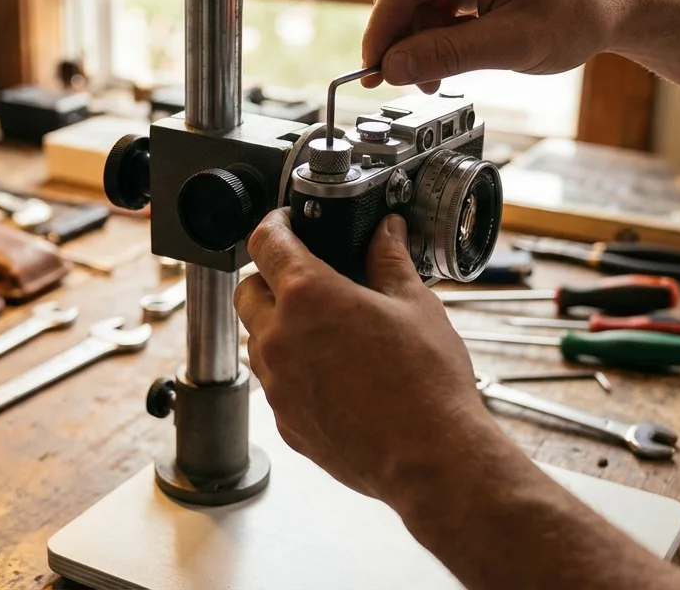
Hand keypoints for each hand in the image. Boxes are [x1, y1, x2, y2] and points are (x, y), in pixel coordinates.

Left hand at [234, 209, 489, 500]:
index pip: (267, 242)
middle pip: (248, 290)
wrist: (431, 457)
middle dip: (269, 277)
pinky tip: (333, 375)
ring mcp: (276, 385)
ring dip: (278, 326)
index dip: (275, 224)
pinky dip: (292, 370)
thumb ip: (389, 262)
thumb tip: (386, 233)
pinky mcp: (285, 421)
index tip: (286, 223)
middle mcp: (279, 339)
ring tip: (325, 330)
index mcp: (309, 297)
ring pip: (257, 340)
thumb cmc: (428, 384)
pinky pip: (275, 383)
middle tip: (306, 278)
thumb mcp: (416, 306)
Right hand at [361, 0, 630, 89]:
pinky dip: (431, 32)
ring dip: (415, 39)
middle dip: (398, 38)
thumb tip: (392, 68)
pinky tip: (446, 59)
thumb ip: (447, 54)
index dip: (381, 32)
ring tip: (434, 78)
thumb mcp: (511, 44)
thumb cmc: (578, 13)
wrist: (613, 5)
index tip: (371, 72)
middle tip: (404, 81)